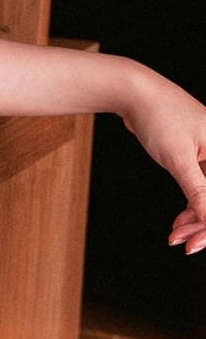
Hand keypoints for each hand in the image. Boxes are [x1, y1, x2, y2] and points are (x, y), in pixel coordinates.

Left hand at [116, 67, 205, 253]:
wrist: (138, 94)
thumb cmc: (160, 118)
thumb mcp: (179, 159)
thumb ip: (198, 190)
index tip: (196, 243)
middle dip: (204, 225)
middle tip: (182, 244)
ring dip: (195, 219)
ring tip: (175, 236)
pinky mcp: (199, 158)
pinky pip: (202, 189)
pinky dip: (190, 206)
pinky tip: (178, 223)